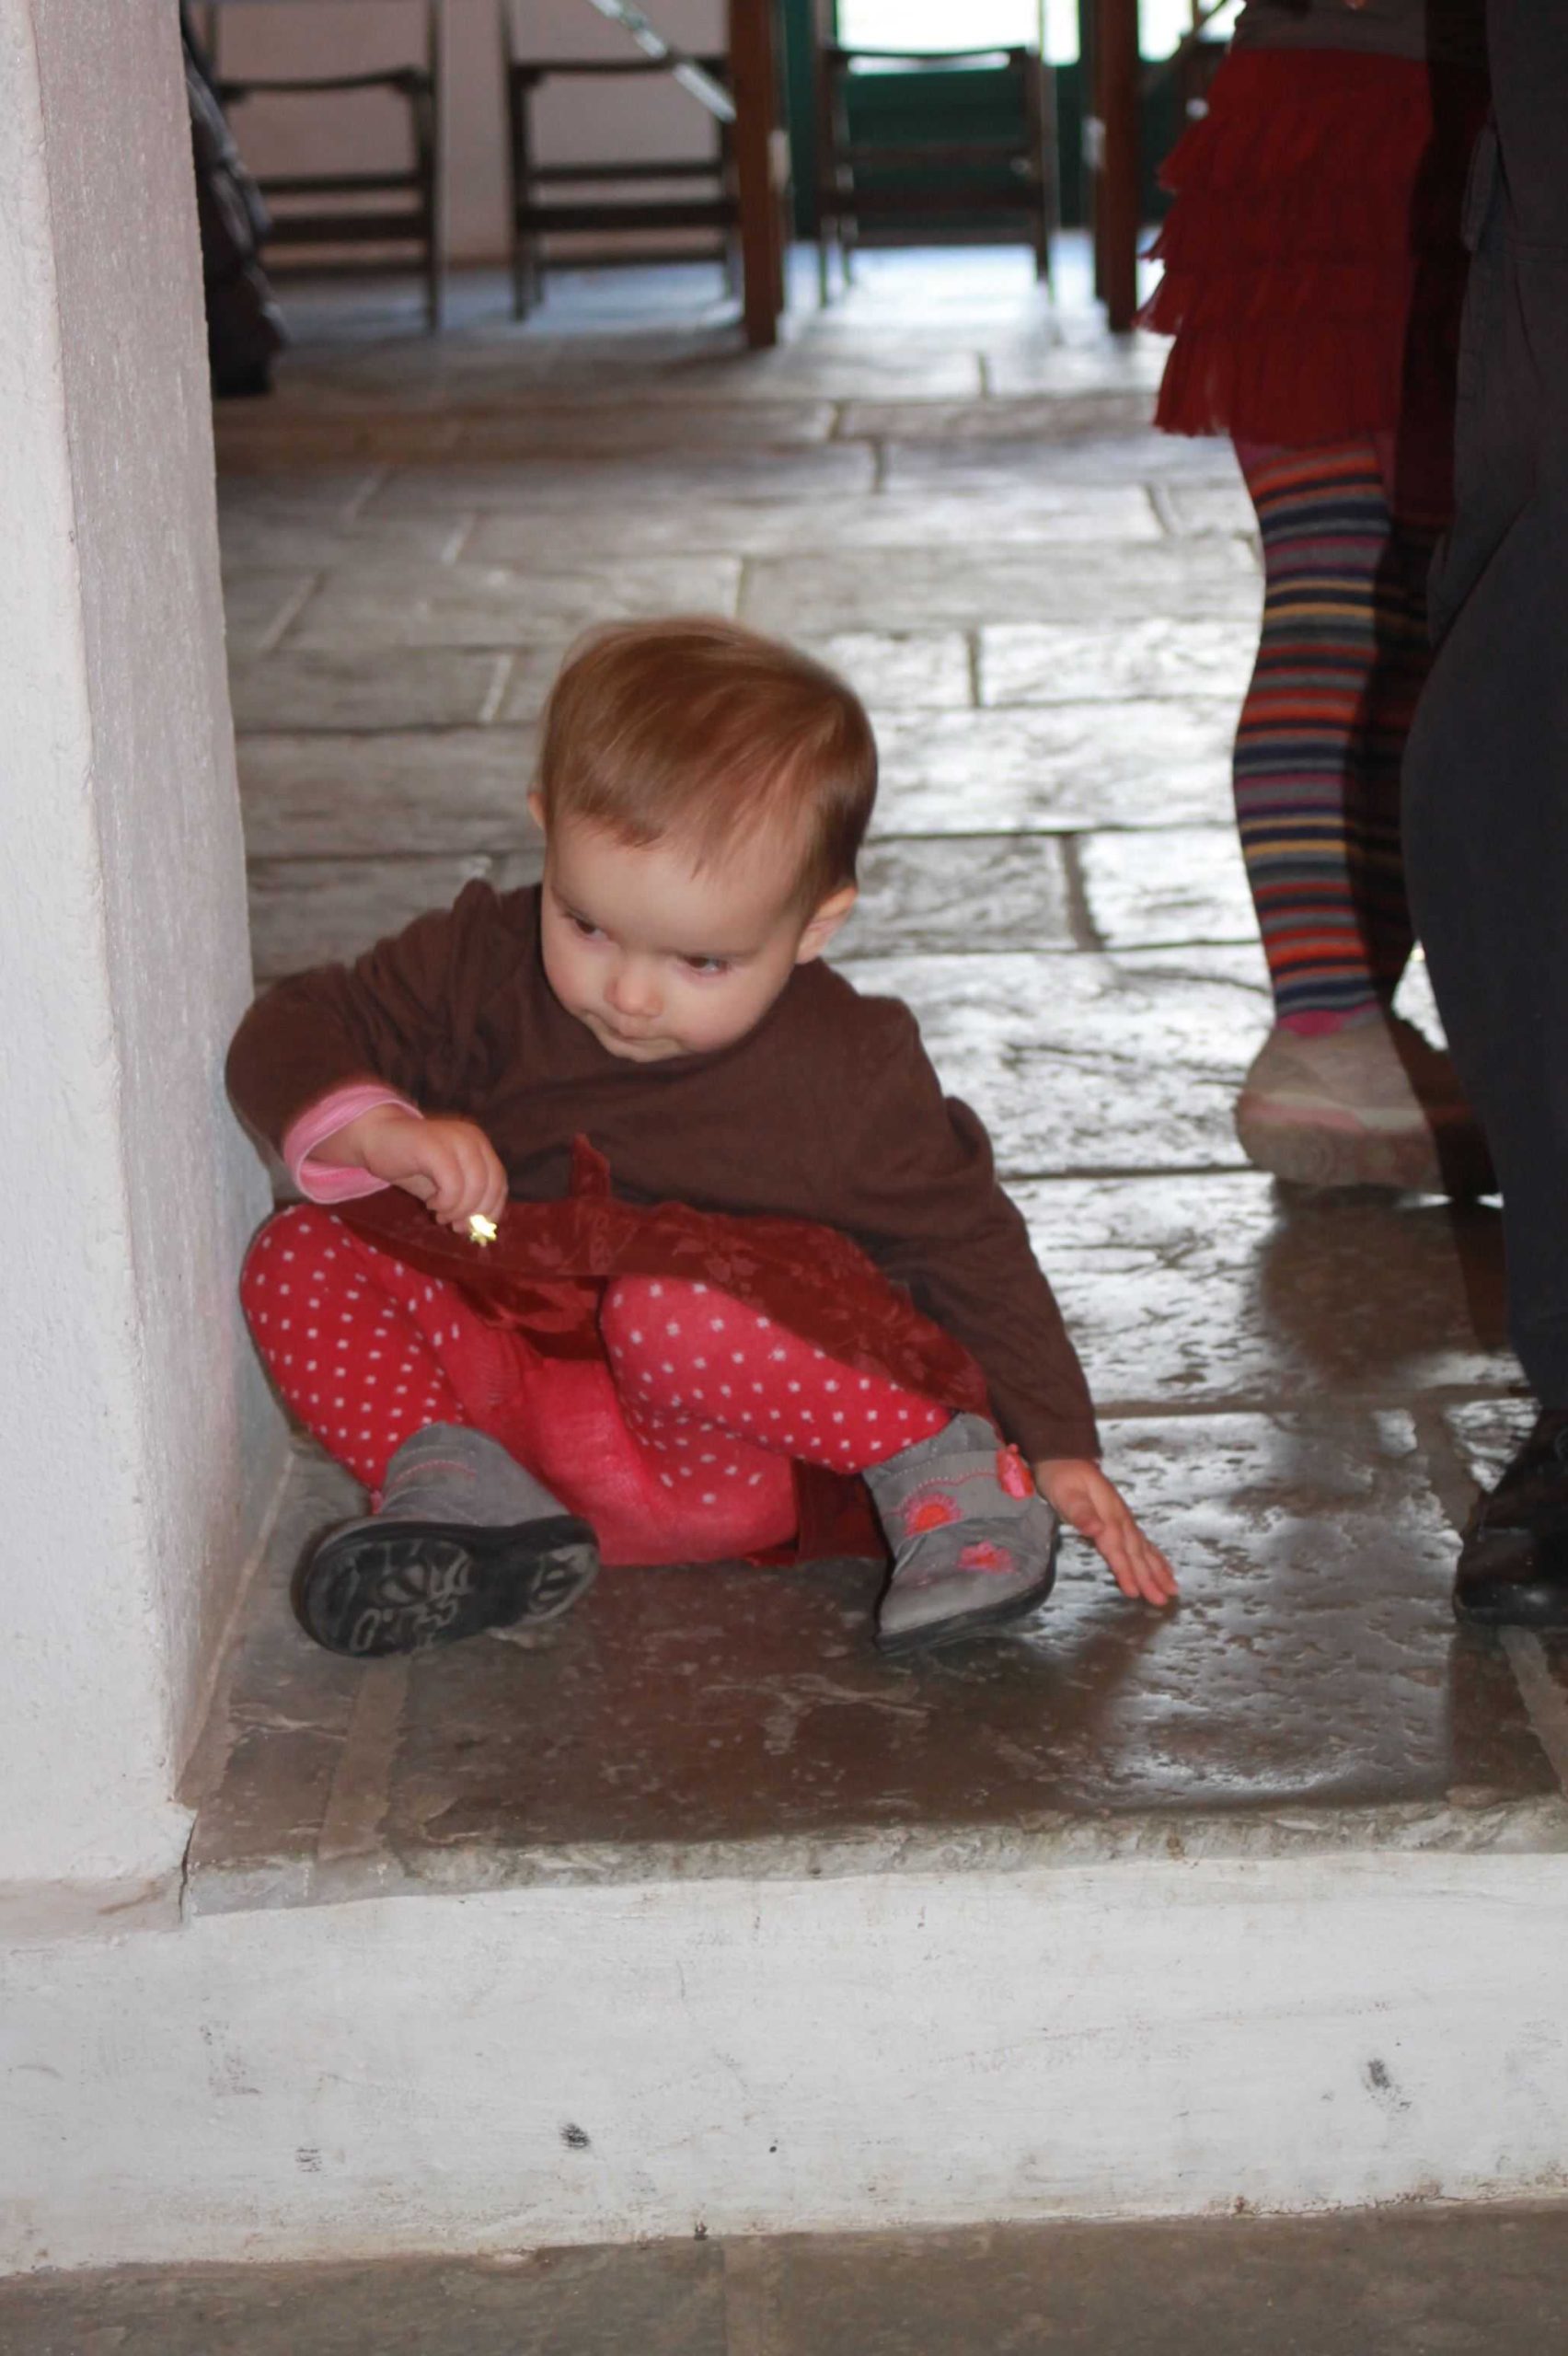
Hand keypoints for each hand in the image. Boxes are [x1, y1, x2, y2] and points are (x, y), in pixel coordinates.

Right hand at [319, 1106, 508, 1233]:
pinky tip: (431, 1203)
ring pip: (475, 1187)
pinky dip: (445, 1202)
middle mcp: (472, 1138)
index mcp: (479, 1144)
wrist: (376, 1138)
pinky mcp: (433, 1146)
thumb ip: (466, 1201)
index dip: (491, 1210)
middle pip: (491, 1185)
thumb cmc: (413, 1164)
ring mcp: (454, 1139)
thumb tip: (481, 1229)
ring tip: (439, 1213)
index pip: (500, 1182)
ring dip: (458, 1210)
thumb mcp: (445, 1185)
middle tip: (454, 1225)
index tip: (472, 1227)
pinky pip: (453, 1184)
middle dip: (475, 1213)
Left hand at [1032, 1458, 1177, 1607]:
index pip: (1117, 1549)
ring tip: (1173, 1590)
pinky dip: (1155, 1558)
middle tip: (1163, 1600)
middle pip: (1136, 1554)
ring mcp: (1124, 1520)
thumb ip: (1081, 1513)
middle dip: (1150, 1578)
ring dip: (1158, 1571)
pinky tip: (1164, 1569)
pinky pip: (1143, 1543)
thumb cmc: (1062, 1478)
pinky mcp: (1123, 1521)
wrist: (1066, 1458)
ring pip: (1144, 1550)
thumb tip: (1097, 1529)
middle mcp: (1120, 1519)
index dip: (1126, 1571)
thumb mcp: (1066, 1493)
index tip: (1135, 1592)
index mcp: (1107, 1516)